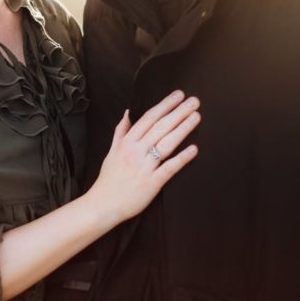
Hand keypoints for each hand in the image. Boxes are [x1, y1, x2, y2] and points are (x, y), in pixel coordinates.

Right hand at [89, 90, 199, 227]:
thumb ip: (121, 132)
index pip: (148, 118)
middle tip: (194, 101)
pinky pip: (169, 168)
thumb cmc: (108, 179)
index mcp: (126, 142)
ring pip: (166, 144)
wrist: (103, 205)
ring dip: (182, 129)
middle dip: (178, 112)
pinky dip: (181, 158)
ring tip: (196, 117)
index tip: (178, 95)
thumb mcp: (111, 151)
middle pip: (160, 127)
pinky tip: (194, 149)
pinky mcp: (152, 183)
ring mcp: (144, 167)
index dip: (165, 105)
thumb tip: (127, 113)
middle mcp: (135, 152)